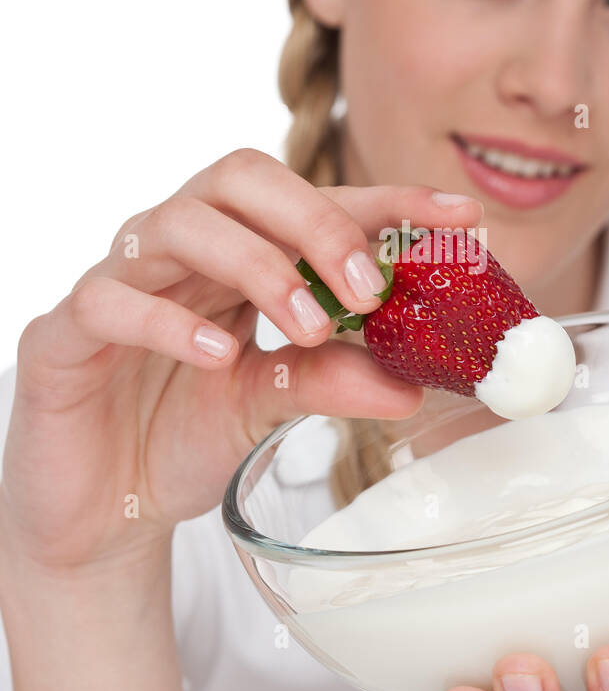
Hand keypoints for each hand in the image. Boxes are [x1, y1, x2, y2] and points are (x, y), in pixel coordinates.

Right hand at [0, 147, 482, 573]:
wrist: (99, 512)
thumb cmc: (180, 437)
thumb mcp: (270, 407)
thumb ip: (332, 384)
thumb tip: (413, 385)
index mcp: (236, 253)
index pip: (313, 201)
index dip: (387, 202)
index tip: (462, 218)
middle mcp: (178, 250)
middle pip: (240, 179)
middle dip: (316, 221)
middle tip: (368, 288)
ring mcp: (117, 281)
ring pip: (177, 222)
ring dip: (257, 266)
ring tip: (309, 328)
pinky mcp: (63, 334)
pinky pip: (109, 300)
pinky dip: (169, 322)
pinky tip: (219, 357)